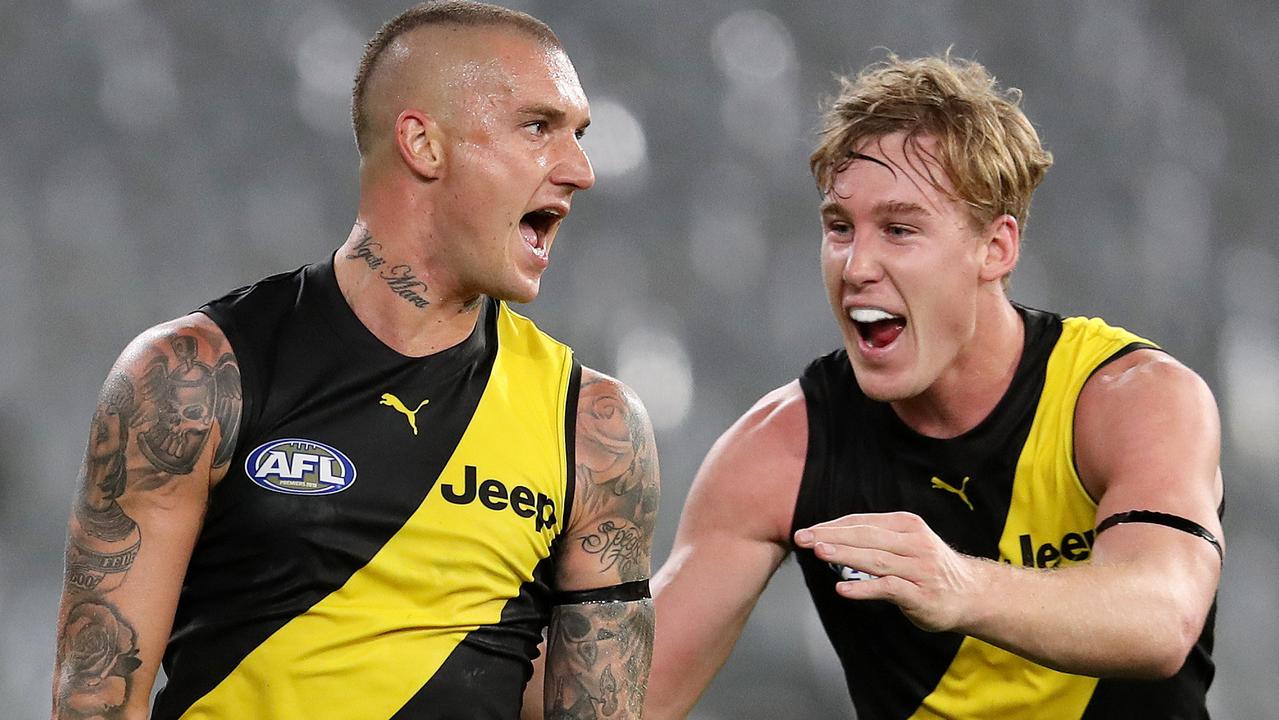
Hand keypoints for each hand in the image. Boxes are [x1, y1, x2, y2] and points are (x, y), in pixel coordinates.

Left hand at [793, 511, 984, 632]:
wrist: (971, 594)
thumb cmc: (928, 568)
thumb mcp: (907, 544)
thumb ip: (876, 540)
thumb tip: (831, 538)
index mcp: (908, 525)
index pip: (864, 522)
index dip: (833, 525)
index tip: (808, 530)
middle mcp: (915, 543)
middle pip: (867, 536)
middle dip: (832, 535)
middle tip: (803, 537)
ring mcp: (919, 569)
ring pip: (876, 559)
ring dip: (845, 555)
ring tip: (819, 552)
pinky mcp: (921, 595)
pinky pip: (888, 588)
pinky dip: (864, 588)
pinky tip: (842, 589)